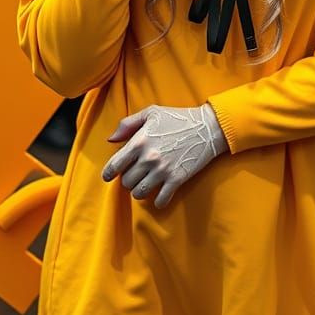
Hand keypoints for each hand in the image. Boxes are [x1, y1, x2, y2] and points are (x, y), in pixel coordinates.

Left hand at [102, 103, 227, 208]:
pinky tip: (160, 195)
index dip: (108, 174)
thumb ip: (128, 124)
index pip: (115, 165)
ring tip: (145, 184)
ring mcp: (163, 170)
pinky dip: (158, 201)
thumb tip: (111, 139)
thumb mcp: (151, 113)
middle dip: (128, 179)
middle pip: (126, 182)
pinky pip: (160, 200)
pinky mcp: (177, 179)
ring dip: (140, 191)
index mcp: (140, 141)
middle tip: (136, 174)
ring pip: (139, 193)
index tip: (108, 177)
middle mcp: (149, 158)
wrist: (207, 127)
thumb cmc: (177, 118)